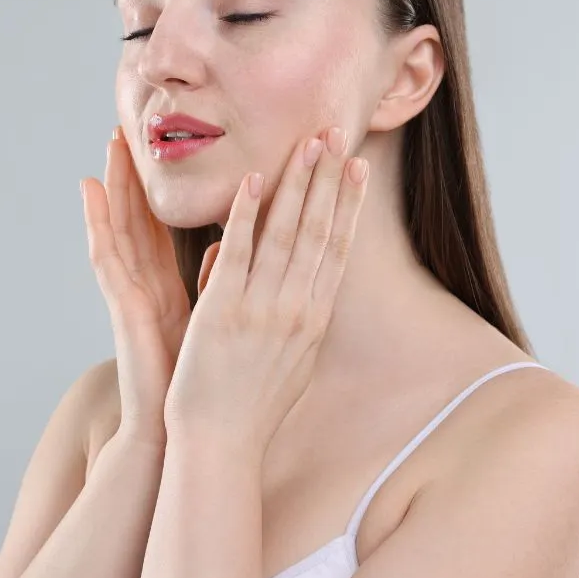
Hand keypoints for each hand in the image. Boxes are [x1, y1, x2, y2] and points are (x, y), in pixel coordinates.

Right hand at [80, 127, 220, 445]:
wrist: (191, 434)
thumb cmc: (203, 384)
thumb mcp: (216, 322)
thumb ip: (216, 282)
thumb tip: (225, 247)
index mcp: (174, 289)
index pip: (164, 229)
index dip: (159, 190)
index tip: (161, 150)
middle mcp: (150, 287)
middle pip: (138, 220)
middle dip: (131, 176)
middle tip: (124, 129)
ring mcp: (133, 296)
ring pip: (120, 229)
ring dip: (112, 187)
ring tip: (105, 145)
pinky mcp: (124, 308)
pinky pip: (108, 258)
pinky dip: (96, 222)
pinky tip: (88, 192)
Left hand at [162, 127, 368, 454]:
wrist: (221, 445)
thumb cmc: (252, 409)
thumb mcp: (292, 362)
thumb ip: (297, 320)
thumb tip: (304, 290)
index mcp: (314, 320)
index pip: (337, 249)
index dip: (348, 203)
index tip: (357, 165)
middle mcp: (297, 309)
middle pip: (319, 231)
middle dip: (329, 178)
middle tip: (338, 133)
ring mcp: (262, 309)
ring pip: (285, 233)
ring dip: (297, 183)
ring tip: (307, 142)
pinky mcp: (223, 311)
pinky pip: (237, 252)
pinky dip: (247, 214)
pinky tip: (252, 180)